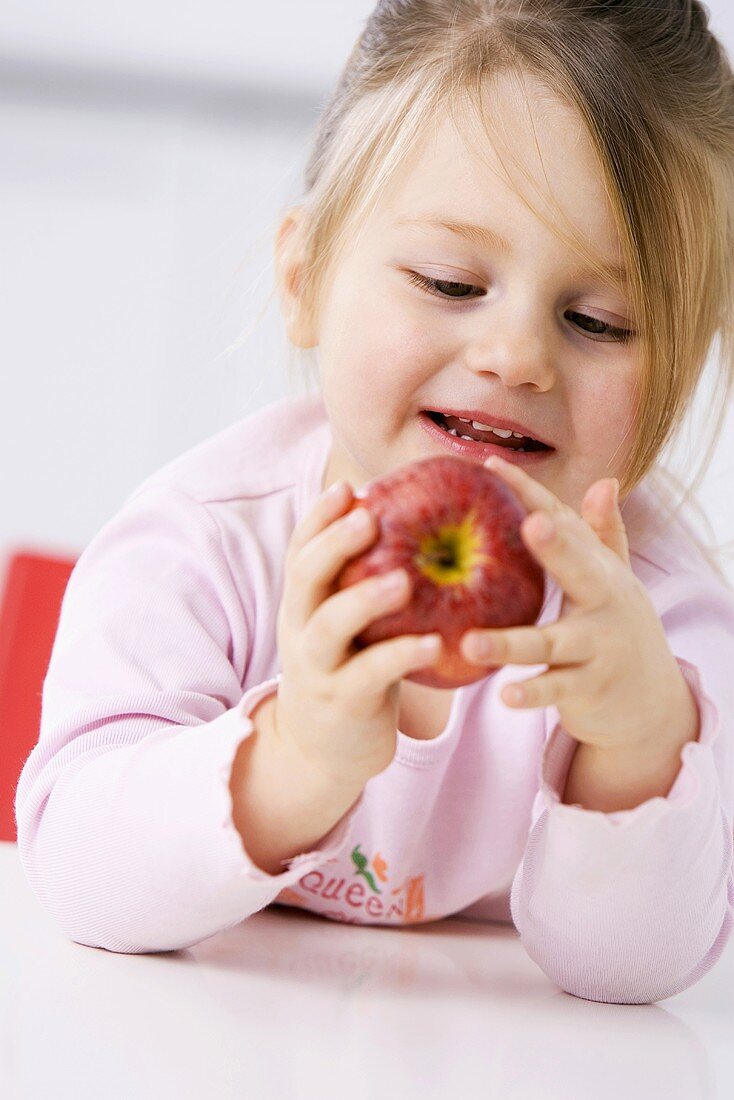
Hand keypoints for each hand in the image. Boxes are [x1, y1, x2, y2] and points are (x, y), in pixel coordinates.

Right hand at [274, 480, 441, 788]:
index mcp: (303, 603)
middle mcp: (301, 628)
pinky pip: (370, 675)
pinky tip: (435, 642)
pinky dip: (401, 655)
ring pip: (330, 626)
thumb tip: (411, 524)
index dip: (318, 518)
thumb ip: (361, 584)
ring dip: (365, 599)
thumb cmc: (349, 670)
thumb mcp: (345, 626)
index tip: (346, 488)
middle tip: (369, 517)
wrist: (320, 751)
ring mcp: (318, 667)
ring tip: (404, 580)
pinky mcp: (343, 702)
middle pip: (304, 577)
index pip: (300, 551)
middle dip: (333, 543)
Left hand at [459, 455, 691, 753]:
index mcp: (599, 569)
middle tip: (531, 523)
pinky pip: (555, 690)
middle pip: (578, 570)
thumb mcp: (612, 580)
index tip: (490, 466)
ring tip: (472, 642)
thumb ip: (603, 535)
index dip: (529, 494)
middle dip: (557, 547)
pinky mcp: (588, 690)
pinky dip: (532, 693)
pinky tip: (505, 694)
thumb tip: (605, 481)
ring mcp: (596, 648)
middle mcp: (603, 603)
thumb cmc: (613, 627)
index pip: (563, 523)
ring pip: (550, 643)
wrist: (649, 700)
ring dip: (511, 643)